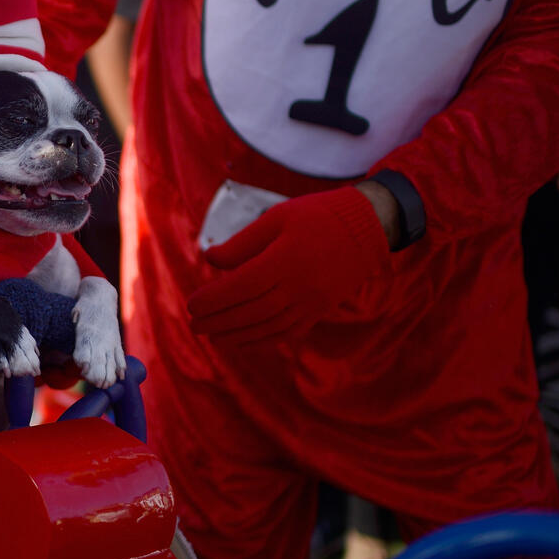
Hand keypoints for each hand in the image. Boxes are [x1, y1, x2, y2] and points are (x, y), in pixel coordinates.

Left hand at [187, 186, 391, 345]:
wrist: (367, 228)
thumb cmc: (317, 216)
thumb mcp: (277, 217)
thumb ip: (243, 243)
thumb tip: (210, 260)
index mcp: (287, 259)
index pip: (243, 286)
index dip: (215, 299)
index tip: (191, 304)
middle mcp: (301, 286)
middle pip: (252, 311)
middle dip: (219, 321)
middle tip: (193, 325)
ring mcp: (312, 302)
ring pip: (268, 327)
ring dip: (236, 335)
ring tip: (210, 336)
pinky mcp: (319, 311)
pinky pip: (287, 333)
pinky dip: (261, 340)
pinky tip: (240, 342)